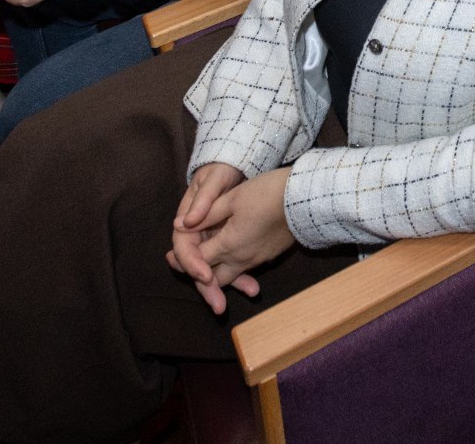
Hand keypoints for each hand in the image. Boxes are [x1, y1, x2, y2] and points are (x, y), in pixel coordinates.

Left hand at [169, 165, 295, 314]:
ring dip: (216, 276)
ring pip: (230, 276)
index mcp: (228, 245)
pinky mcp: (269, 256)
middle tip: (186, 269)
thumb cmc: (267, 194)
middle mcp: (241, 259)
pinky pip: (245, 268)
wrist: (304, 199)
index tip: (170, 257)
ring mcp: (257, 259)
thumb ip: (206, 214)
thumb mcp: (232, 198)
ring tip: (205, 270)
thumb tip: (181, 224)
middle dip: (198, 278)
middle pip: (213, 280)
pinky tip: (231, 257)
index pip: (198, 262)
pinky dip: (233, 269)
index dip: (182, 261)